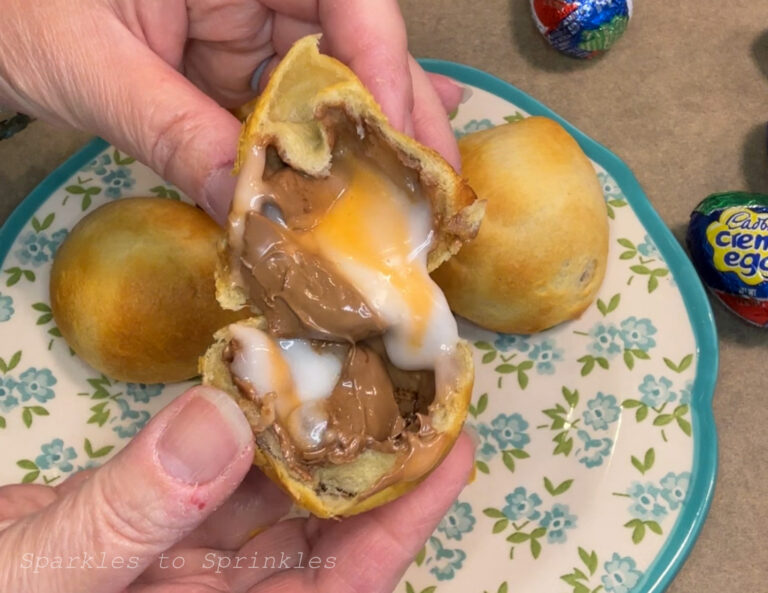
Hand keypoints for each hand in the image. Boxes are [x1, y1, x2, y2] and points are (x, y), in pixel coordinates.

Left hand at [0, 0, 463, 222]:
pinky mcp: (227, 61)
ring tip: (421, 186)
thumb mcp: (90, 63)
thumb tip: (248, 209)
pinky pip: (285, 104)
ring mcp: (243, 21)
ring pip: (327, 79)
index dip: (381, 59)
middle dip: (396, 113)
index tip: (397, 135)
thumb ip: (172, 131)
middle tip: (436, 180)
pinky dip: (321, 141)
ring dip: (371, 137)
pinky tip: (377, 159)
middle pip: (352, 41)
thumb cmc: (7, 5)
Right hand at [0, 386, 474, 591]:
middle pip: (318, 533)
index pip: (343, 585)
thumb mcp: (45, 580)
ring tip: (349, 369)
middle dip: (369, 464)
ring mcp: (174, 563)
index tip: (451, 454)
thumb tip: (220, 421)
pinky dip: (231, 427)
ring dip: (303, 436)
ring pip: (264, 495)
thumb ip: (127, 515)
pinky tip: (255, 381)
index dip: (403, 523)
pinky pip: (204, 473)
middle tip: (411, 388)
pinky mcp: (138, 523)